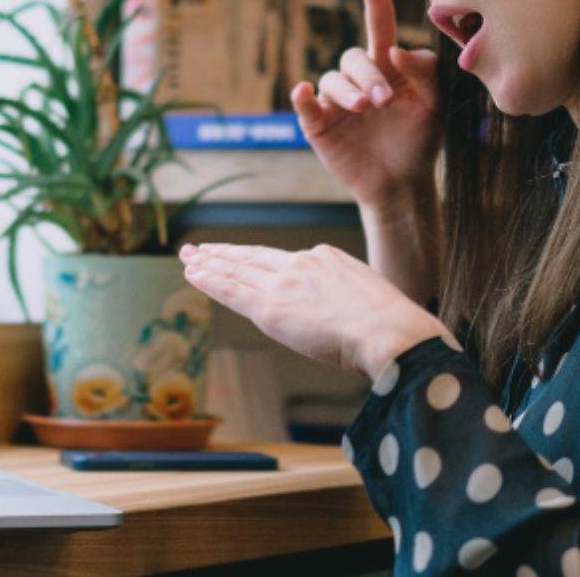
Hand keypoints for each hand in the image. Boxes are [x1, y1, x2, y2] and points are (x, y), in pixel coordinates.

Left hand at [179, 241, 453, 381]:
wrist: (390, 331)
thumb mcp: (369, 297)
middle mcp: (301, 264)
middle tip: (198, 248)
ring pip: (237, 271)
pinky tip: (194, 274)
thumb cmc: (391, 327)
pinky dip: (211, 282)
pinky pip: (233, 291)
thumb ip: (346, 300)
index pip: (280, 259)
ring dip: (209, 265)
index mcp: (326, 258)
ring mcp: (284, 284)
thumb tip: (343, 316)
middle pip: (252, 258)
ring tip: (188, 258)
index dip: (254, 258)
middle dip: (223, 253)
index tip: (238, 254)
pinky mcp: (272, 308)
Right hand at [292, 0, 439, 208]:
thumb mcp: (434, 104)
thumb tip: (395, 51)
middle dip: (369, 76)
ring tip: (366, 108)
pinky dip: (302, 96)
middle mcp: (359, 78)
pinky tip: (305, 92)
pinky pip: (305, 103)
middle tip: (384, 100)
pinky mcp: (318, 123)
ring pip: (332, 79)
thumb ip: (424, 73)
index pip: (379, 26)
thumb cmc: (419, 140)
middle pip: (355, 58)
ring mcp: (336, 100)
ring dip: (349, 90)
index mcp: (387, 67)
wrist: (402, 183)